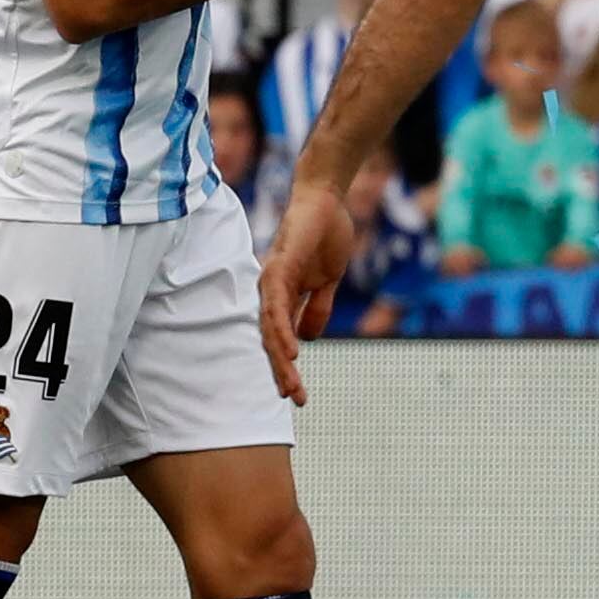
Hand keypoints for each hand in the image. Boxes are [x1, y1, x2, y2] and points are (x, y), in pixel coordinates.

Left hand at [257, 183, 360, 406]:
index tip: (296, 393)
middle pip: (272, 341)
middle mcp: (270, 293)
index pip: (281, 339)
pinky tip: (291, 349)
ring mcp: (272, 281)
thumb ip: (317, 306)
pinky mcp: (279, 269)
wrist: (325, 199)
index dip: (287, 367)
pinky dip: (283, 329)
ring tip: (290, 384)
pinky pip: (277, 305)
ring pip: (271, 329)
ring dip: (280, 359)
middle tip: (295, 399)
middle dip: (283, 372)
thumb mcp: (328, 280)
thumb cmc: (325, 234)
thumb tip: (310, 339)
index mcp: (283, 296)